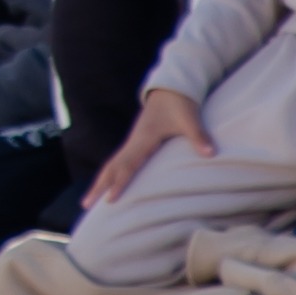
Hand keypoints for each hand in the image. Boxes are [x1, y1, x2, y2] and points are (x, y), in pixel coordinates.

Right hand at [87, 86, 204, 203]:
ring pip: (112, 165)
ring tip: (88, 201)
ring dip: (100, 182)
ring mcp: (132, 143)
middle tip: (85, 206)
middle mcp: (134, 142)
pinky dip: (109, 175)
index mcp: (144, 138)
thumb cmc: (180, 104)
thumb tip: (211, 153)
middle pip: (111, 167)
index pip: (129, 164)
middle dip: (98, 186)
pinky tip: (107, 186)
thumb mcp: (190, 119)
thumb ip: (199, 136)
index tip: (110, 200)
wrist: (171, 89)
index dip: (119, 183)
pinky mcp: (135, 144)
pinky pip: (118, 162)